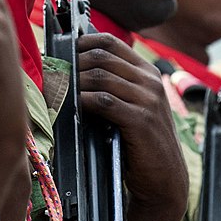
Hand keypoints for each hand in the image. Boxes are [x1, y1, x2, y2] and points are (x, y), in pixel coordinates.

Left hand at [75, 33, 187, 218]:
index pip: (111, 42)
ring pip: (100, 77)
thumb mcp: (136, 105)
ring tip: (58, 89)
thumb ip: (117, 86)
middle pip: (102, 57)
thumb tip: (75, 72)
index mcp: (148, 73)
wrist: (165, 177)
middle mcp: (150, 81)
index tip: (64, 51)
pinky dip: (84, 100)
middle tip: (54, 72)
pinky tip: (75, 104)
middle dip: (73, 63)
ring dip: (75, 82)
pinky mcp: (140, 120)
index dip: (83, 43)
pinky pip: (104, 101)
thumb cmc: (143, 142)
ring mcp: (148, 100)